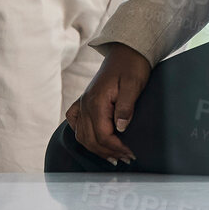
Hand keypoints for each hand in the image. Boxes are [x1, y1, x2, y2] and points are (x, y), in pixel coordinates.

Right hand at [66, 43, 151, 164]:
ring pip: (81, 134)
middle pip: (90, 139)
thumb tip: (120, 128)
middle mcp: (85, 103)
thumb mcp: (133, 84)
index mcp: (96, 100)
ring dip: (96, 148)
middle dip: (108, 152)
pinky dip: (81, 134)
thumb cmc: (132, 66)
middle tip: (126, 159)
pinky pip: (75, 121)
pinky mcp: (85, 100)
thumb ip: (126, 107)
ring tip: (113, 157)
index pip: (102, 134)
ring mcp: (83, 102)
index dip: (116, 148)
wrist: (127, 50)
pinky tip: (91, 141)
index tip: (130, 154)